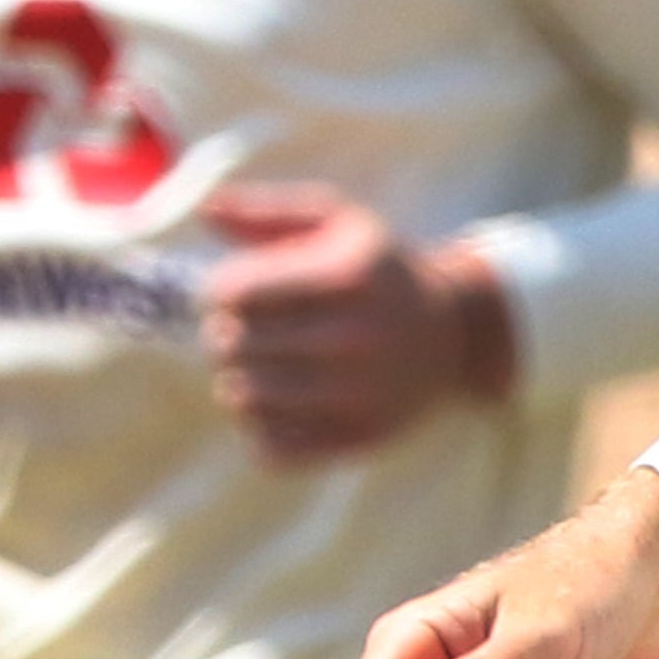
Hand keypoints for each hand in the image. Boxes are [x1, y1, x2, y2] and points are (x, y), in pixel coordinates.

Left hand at [198, 185, 511, 462]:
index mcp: (346, 277)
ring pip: (242, 397)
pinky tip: (274, 402)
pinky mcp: (356, 439)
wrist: (453, 335)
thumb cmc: (376, 269)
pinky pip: (269, 449)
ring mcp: (357, 395)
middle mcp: (355, 338)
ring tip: (254, 364)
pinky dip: (257, 426)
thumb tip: (205, 209)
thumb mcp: (335, 221)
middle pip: (232, 344)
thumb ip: (267, 211)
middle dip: (222, 333)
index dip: (219, 289)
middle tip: (241, 328)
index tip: (234, 290)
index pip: (236, 291)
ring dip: (234, 379)